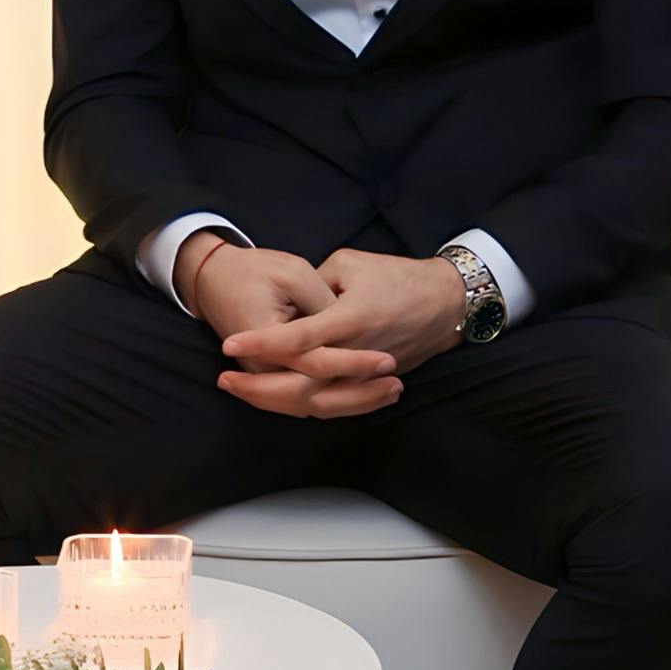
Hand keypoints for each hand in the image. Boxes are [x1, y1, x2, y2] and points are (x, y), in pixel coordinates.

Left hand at [221, 246, 464, 415]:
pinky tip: (275, 399)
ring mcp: (365, 376)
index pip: (296, 340)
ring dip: (276, 402)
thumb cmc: (397, 276)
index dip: (261, 345)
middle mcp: (356, 355)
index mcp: (350, 321)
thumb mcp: (350, 264)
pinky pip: (331, 403)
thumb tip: (288, 307)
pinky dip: (300, 405)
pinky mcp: (370, 384)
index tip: (229, 345)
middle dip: (258, 390)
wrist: (445, 302)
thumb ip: (312, 287)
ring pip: (315, 403)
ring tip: (243, 391)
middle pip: (301, 388)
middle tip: (225, 380)